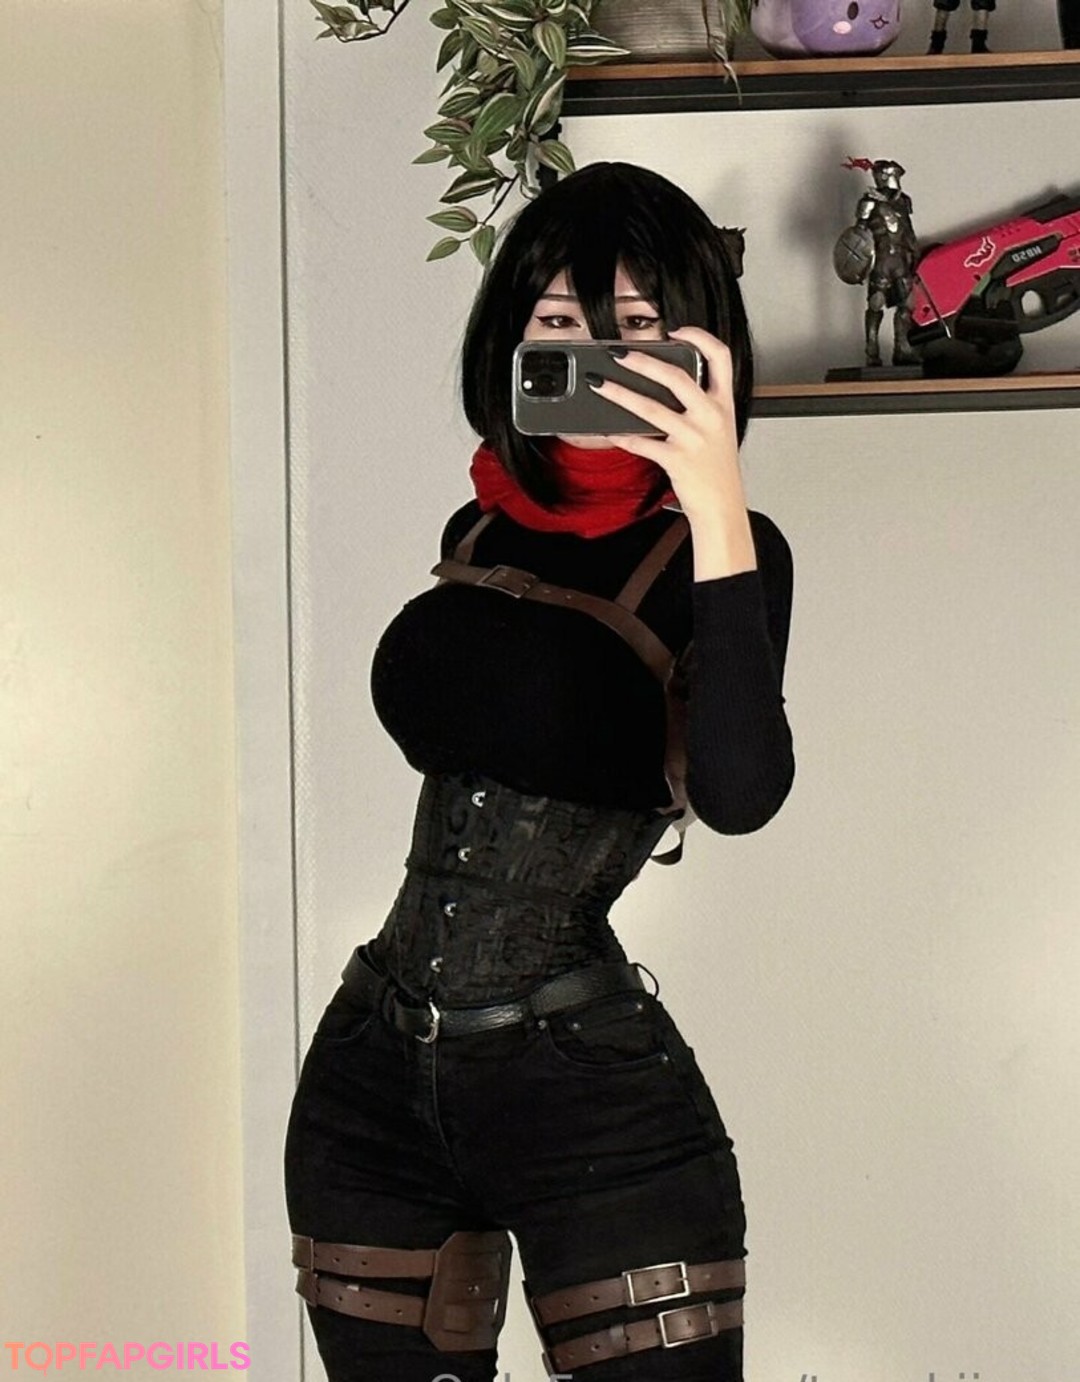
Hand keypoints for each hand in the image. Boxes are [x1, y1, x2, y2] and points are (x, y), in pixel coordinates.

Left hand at [588, 326, 756, 577]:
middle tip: (620, 354)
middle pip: (676, 377)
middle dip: (643, 361)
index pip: (720, 357)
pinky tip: (608, 429)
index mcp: (724, 403)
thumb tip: (665, 382)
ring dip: (620, 393)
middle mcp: (711, 416)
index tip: (677, 331)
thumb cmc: (717, 468)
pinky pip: (642, 443)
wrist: (723, 506)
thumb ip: (703, 404)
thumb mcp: (721, 429)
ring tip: (600, 384)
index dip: (699, 337)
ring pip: (650, 408)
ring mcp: (693, 438)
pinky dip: (622, 435)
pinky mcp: (677, 460)